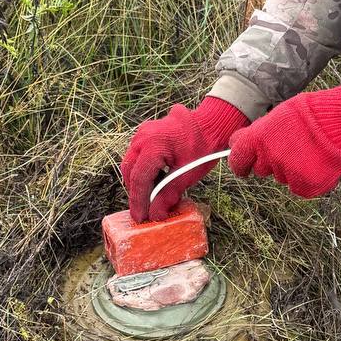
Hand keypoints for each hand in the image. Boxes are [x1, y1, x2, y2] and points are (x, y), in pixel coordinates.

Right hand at [121, 97, 248, 221]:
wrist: (211, 123)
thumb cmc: (203, 146)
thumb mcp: (188, 174)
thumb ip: (168, 195)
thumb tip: (155, 215)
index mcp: (153, 145)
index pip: (139, 179)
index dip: (138, 201)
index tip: (140, 218)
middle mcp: (142, 137)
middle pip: (130, 171)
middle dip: (136, 192)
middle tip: (144, 210)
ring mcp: (142, 133)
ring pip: (131, 162)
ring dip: (138, 181)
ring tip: (151, 196)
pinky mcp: (145, 133)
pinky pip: (137, 155)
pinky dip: (142, 169)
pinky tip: (156, 180)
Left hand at [227, 82, 340, 197]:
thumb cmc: (311, 113)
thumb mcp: (278, 115)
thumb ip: (259, 132)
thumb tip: (242, 142)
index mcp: (257, 139)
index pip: (237, 159)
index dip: (240, 162)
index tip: (244, 165)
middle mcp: (269, 158)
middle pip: (261, 169)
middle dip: (270, 161)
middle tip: (289, 149)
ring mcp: (287, 174)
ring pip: (281, 177)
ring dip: (291, 168)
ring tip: (308, 150)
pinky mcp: (305, 186)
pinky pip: (299, 187)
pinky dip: (306, 178)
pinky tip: (316, 162)